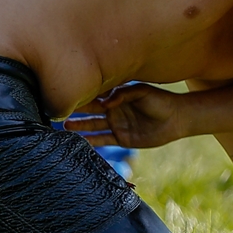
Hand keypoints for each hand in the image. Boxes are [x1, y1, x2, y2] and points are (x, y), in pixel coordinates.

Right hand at [64, 83, 185, 147]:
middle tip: (56, 110)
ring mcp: (116, 124)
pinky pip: (103, 140)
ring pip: (93, 126)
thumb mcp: (143, 92)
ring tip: (63, 126)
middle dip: (74, 109)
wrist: (176, 119)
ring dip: (79, 126)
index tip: (64, 92)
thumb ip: (124, 93)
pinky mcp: (121, 138)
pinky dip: (91, 141)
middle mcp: (113, 110)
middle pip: (89, 110)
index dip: (80, 94)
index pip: (94, 94)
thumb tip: (106, 101)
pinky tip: (78, 141)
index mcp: (116, 96)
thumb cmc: (161, 101)